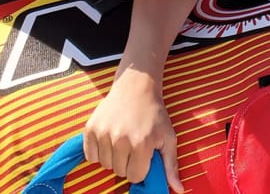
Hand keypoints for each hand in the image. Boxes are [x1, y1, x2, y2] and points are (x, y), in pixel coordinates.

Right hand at [84, 70, 183, 191]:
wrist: (136, 87)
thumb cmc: (155, 114)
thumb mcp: (168, 138)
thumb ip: (171, 166)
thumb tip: (179, 190)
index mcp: (141, 144)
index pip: (135, 177)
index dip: (141, 169)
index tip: (143, 155)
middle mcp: (120, 140)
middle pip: (119, 172)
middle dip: (127, 163)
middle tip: (132, 146)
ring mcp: (103, 133)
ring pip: (105, 165)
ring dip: (113, 158)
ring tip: (121, 141)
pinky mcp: (90, 128)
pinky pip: (90, 156)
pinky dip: (98, 153)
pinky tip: (109, 140)